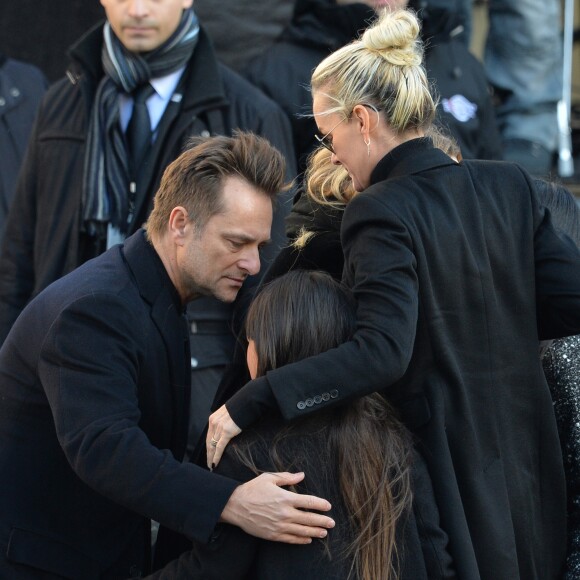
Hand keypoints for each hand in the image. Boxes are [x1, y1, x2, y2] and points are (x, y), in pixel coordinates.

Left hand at [207, 404, 240, 468]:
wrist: (247, 402)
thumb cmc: (240, 407)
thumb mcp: (228, 413)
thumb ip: (225, 421)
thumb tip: (227, 429)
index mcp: (214, 418)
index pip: (209, 436)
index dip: (208, 446)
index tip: (209, 454)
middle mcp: (214, 423)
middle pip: (209, 442)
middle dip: (208, 454)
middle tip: (209, 464)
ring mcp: (219, 427)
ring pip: (212, 446)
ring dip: (211, 457)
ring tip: (211, 466)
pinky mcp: (226, 432)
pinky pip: (219, 447)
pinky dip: (216, 456)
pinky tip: (215, 463)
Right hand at [220, 472, 334, 543]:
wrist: (236, 506)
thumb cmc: (252, 489)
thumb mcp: (269, 478)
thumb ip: (287, 478)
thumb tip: (302, 475)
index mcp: (285, 498)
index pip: (308, 502)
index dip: (320, 504)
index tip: (328, 506)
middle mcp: (284, 513)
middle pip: (308, 519)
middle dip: (322, 521)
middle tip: (332, 522)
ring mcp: (279, 526)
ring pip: (302, 531)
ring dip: (315, 532)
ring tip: (324, 532)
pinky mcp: (273, 535)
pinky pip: (291, 539)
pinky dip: (301, 540)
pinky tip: (309, 539)